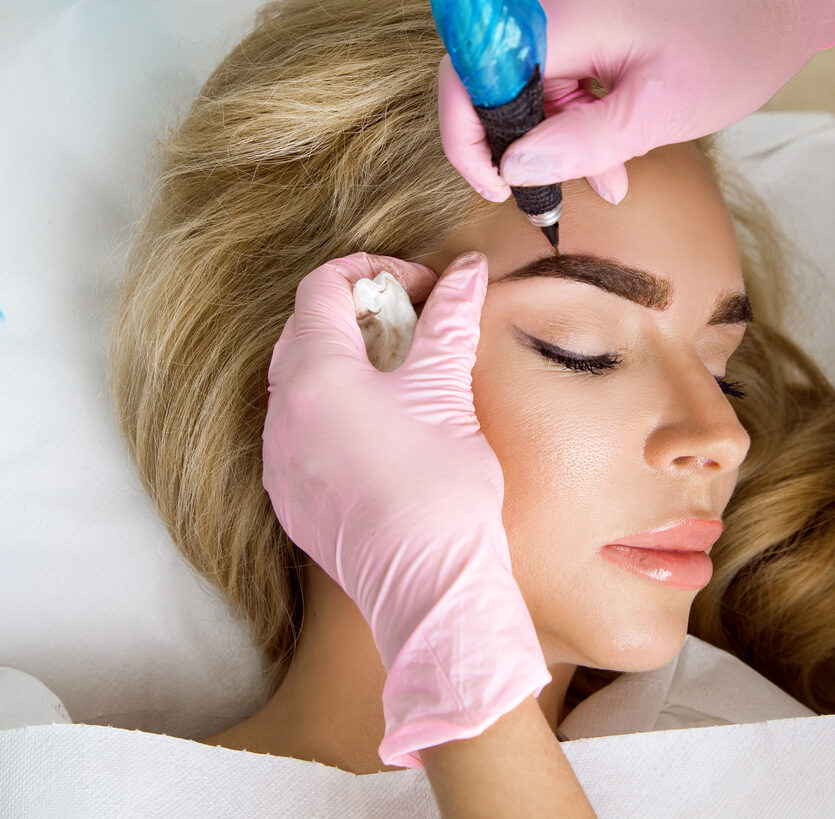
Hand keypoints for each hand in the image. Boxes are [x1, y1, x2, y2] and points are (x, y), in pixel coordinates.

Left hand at [262, 251, 550, 768]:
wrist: (427, 584)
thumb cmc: (439, 487)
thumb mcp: (447, 391)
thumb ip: (450, 320)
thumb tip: (466, 269)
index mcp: (316, 375)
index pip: (322, 290)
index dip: (370, 273)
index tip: (417, 287)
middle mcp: (283, 412)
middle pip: (301, 332)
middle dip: (352, 316)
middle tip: (406, 326)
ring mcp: (279, 458)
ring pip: (294, 384)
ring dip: (336, 365)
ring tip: (390, 378)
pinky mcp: (287, 496)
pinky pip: (294, 432)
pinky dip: (325, 412)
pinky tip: (369, 430)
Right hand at [438, 0, 833, 204]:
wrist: (779, 7)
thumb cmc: (731, 48)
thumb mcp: (655, 111)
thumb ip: (581, 143)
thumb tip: (513, 168)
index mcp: (560, 20)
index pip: (469, 77)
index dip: (466, 140)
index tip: (501, 187)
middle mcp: (550, 11)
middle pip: (489, 89)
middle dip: (519, 151)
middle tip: (555, 197)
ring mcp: (564, 19)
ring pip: (522, 93)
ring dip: (553, 145)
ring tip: (609, 177)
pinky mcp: (578, 30)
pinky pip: (550, 83)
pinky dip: (570, 125)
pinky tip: (611, 152)